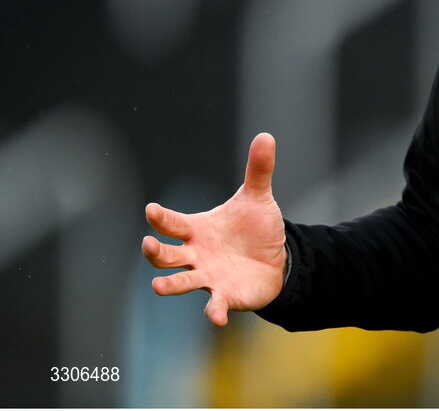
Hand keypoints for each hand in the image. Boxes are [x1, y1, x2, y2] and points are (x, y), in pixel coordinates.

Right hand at [141, 133, 286, 325]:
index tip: (152, 210)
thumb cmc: (255, 228)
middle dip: (156, 252)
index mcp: (198, 229)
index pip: (173, 223)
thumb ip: (258, 170)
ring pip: (181, 282)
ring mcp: (208, 276)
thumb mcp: (258, 197)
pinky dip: (213, 311)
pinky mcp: (225, 295)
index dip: (161, 218)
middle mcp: (196, 254)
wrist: (275, 259)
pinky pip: (214, 305)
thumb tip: (266, 136)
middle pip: (167, 255)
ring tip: (157, 286)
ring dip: (170, 285)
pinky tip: (215, 316)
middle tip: (148, 244)